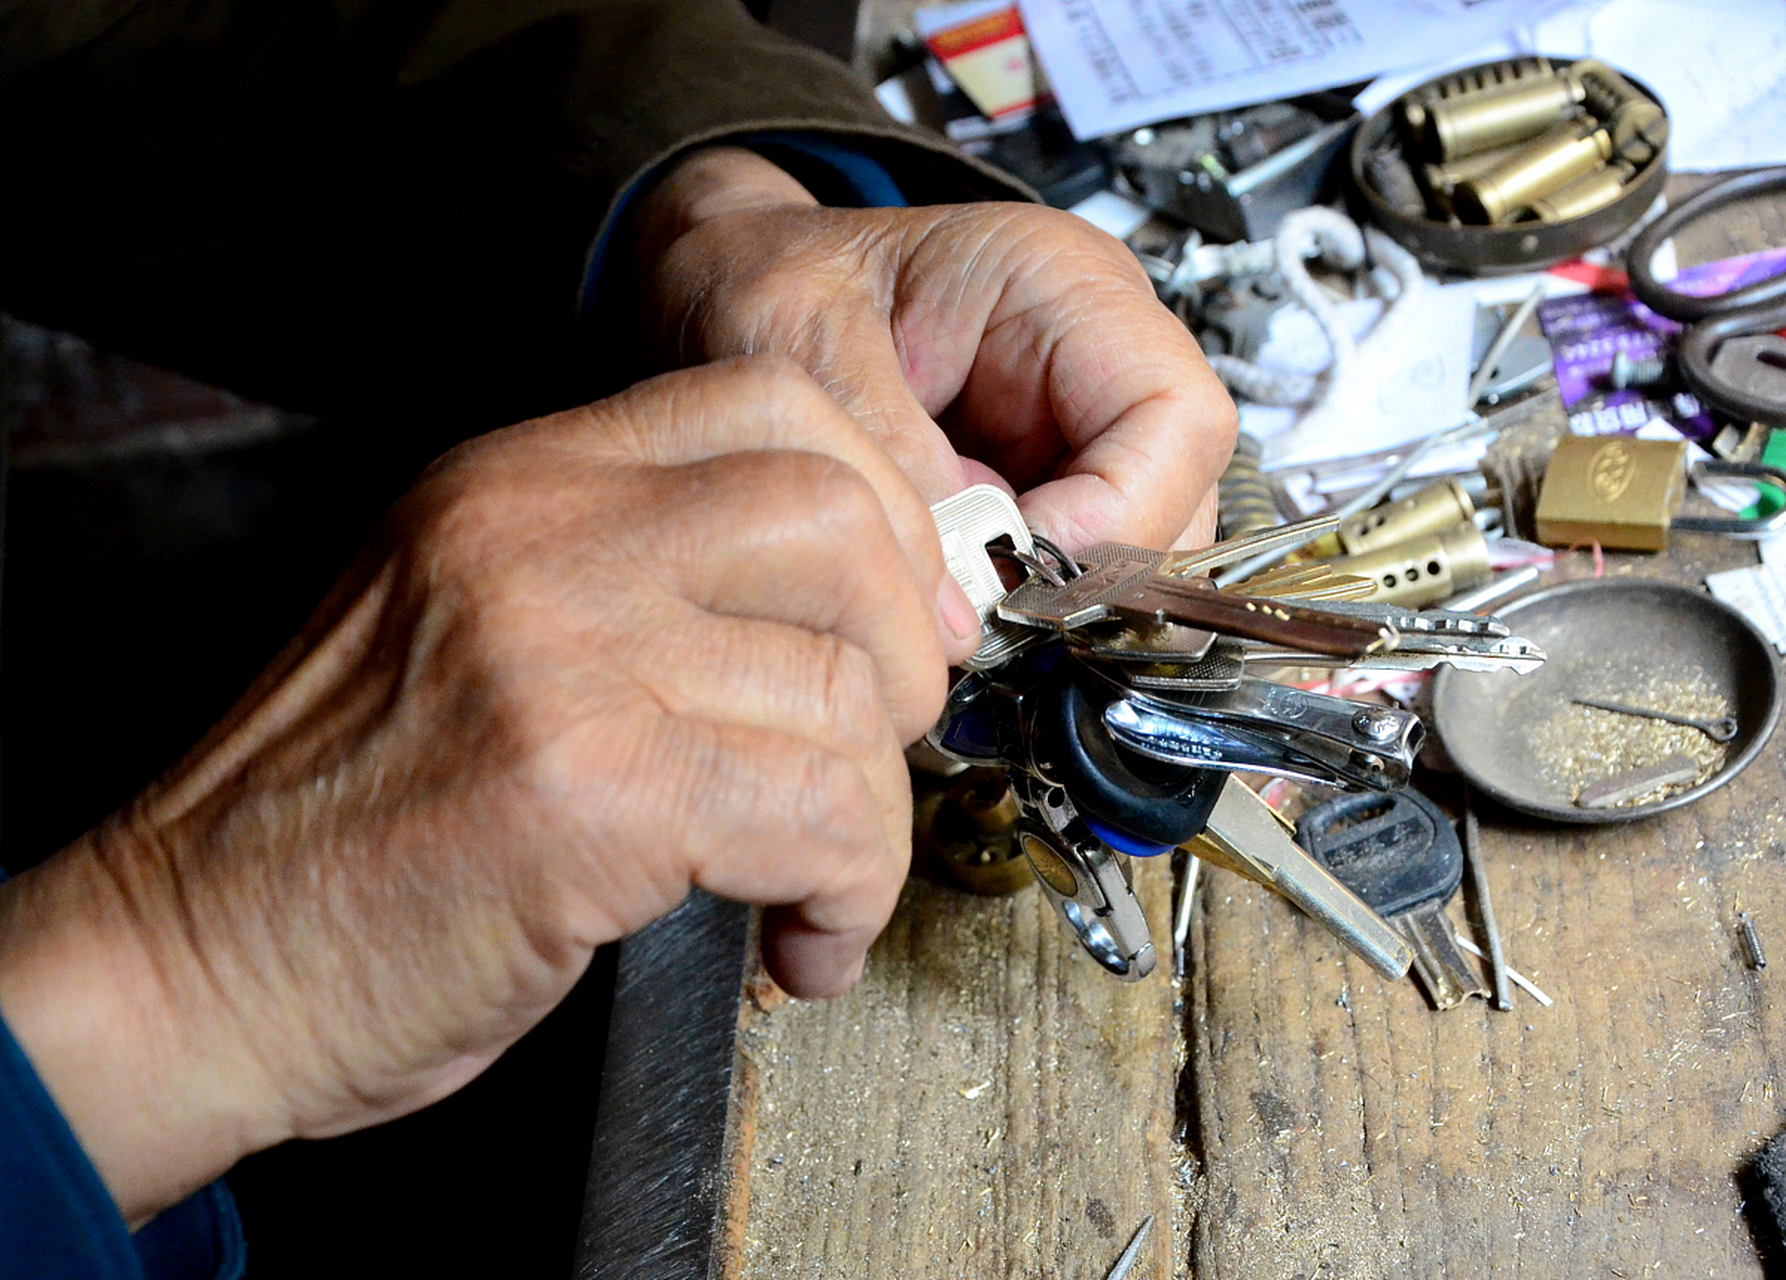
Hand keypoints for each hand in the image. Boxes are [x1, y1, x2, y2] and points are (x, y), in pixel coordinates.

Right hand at [0, 356, 976, 1224]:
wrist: (183, 959)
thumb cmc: (338, 824)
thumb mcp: (469, 631)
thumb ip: (630, 583)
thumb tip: (842, 612)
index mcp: (517, 482)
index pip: (772, 401)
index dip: (883, 508)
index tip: (901, 619)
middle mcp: (537, 535)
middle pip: (837, 513)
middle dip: (904, 645)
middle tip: (881, 748)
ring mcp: (557, 651)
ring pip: (845, 686)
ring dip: (875, 811)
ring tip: (821, 884)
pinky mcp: (584, 791)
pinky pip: (821, 814)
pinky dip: (850, 894)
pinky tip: (801, 946)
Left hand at [626, 147, 1237, 551]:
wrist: (726, 280)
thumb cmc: (768, 273)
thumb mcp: (795, 331)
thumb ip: (880, 452)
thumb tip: (957, 599)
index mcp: (1067, 284)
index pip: (1178, 419)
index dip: (1121, 516)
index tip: (1019, 569)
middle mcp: (1096, 360)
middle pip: (1175, 502)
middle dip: (1091, 576)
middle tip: (980, 613)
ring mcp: (1074, 434)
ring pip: (1131, 557)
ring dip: (1051, 601)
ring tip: (948, 601)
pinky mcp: (1035, 493)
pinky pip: (1065, 576)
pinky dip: (1011, 606)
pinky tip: (942, 598)